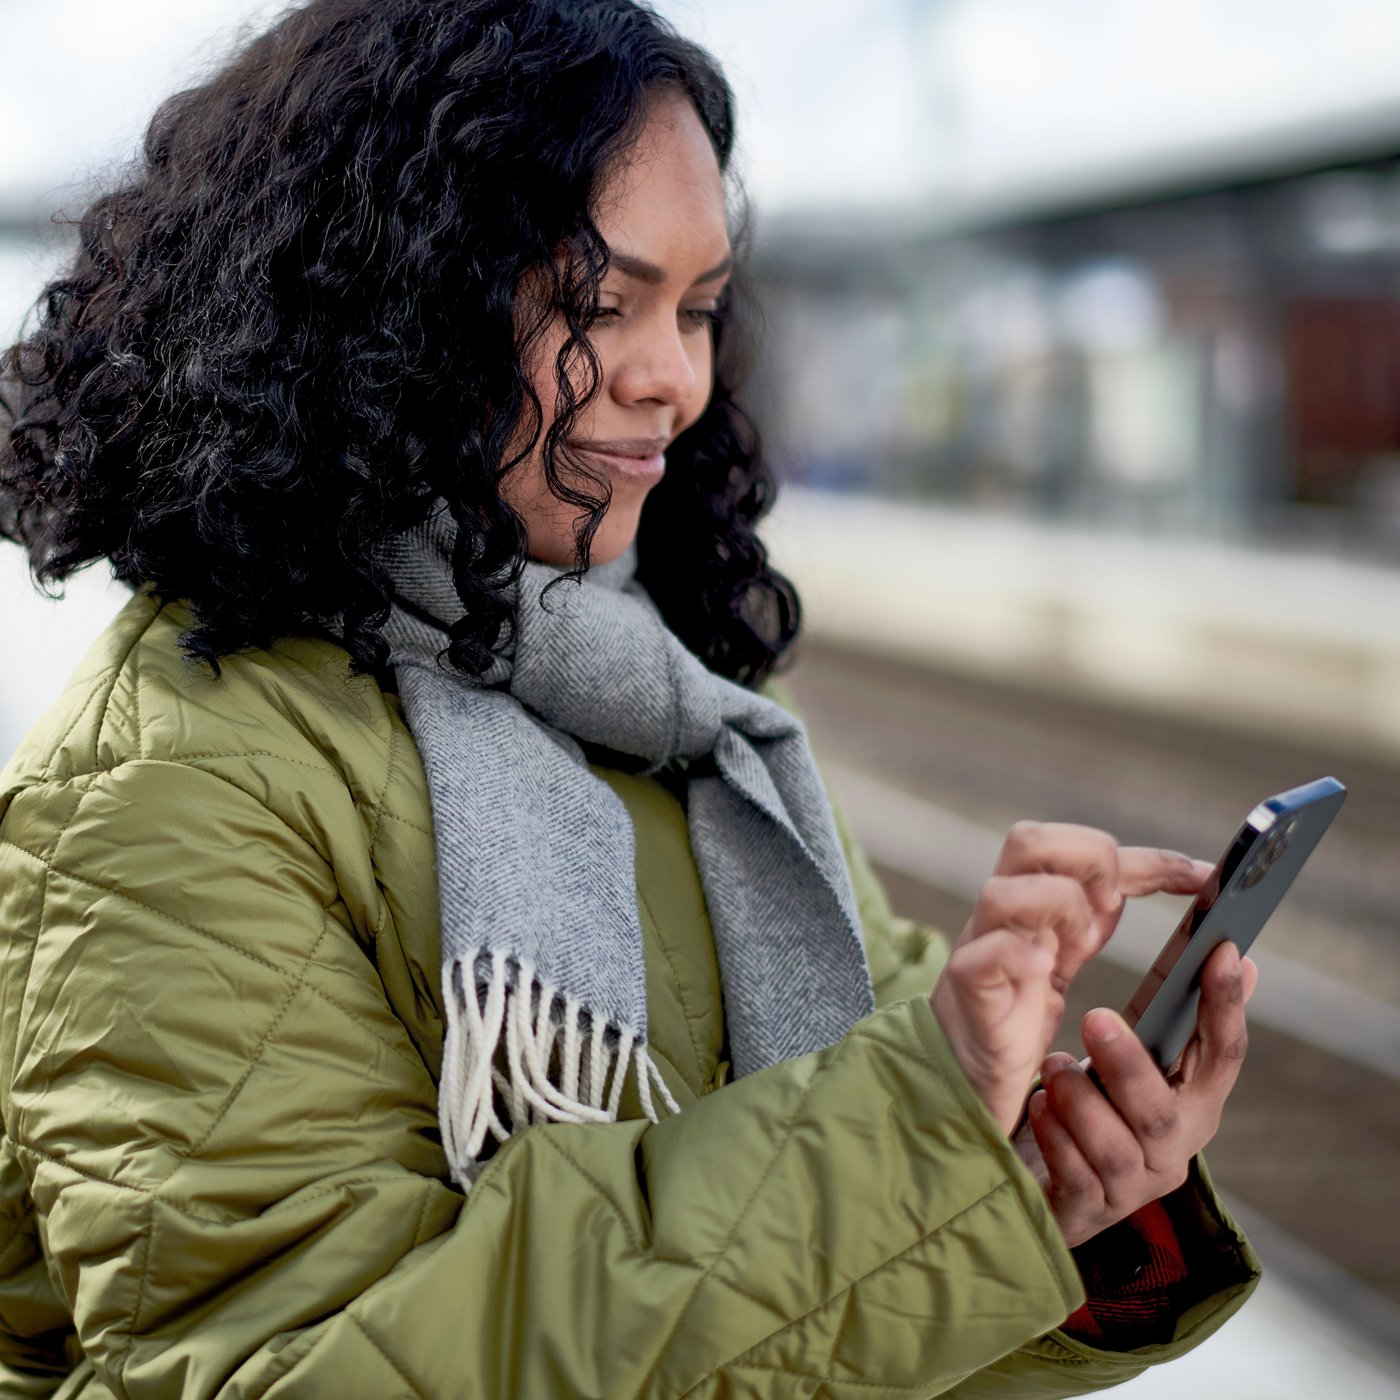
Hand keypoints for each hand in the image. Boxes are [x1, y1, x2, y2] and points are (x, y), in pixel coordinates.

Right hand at [930, 822, 1209, 1135]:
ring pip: (1002, 891)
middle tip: (1113, 904)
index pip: (1084, 849)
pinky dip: (1016, 954)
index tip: (1205, 879)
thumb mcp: (1065, 955)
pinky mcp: (968, 996)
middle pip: (1029, 840)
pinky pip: (981, 958)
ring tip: (1080, 944)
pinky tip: (1044, 968)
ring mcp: (980, 951)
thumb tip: (1179, 895)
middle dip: (1087, 859)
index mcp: (1033, 903)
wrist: (962, 1079)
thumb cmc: (1014, 1017)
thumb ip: (1097, 918)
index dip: (1149, 859)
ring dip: (1056, 906)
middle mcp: (1005, 916)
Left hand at [1017, 940, 1257, 1246]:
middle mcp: (1171, 1151)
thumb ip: (1178, 1018)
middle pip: (1162, 1113)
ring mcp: (1132, 1188)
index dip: (1227, 1006)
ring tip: (1051, 1067)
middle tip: (1094, 1018)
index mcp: (1193, 1106)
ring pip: (1116, 1150)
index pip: (1224, 1057)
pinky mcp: (1087, 1212)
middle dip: (1130, 1066)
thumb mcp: (1137, 1060)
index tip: (1220, 952)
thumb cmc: (1100, 1106)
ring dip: (1081, 1102)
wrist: (1051, 1186)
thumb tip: (1234, 956)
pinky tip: (1037, 1107)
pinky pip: (1074, 1178)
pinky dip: (1055, 1138)